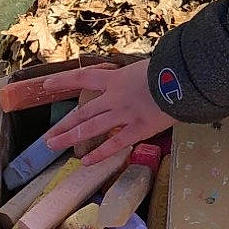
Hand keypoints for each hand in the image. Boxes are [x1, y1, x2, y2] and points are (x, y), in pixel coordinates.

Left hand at [0, 60, 174, 166]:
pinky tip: (86, 162)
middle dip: (65, 124)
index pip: (83, 77)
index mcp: (116, 79)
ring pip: (91, 128)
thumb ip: (137, 76)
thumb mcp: (147, 66)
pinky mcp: (138, 129)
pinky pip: (115, 144)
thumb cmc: (169, 67)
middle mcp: (114, 97)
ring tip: (54, 146)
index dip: (63, 81)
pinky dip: (100, 154)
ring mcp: (124, 115)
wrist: (182, 79)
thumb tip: (138, 79)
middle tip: (49, 136)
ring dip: (71, 137)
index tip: (46, 86)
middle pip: (84, 111)